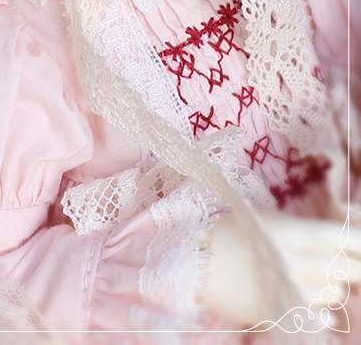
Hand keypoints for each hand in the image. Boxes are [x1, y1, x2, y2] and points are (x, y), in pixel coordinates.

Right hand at [197, 210, 360, 326]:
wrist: (191, 262)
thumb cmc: (229, 233)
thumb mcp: (265, 221)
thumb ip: (301, 232)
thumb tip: (335, 243)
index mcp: (286, 232)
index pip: (336, 237)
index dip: (357, 241)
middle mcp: (290, 261)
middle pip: (339, 266)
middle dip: (350, 264)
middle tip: (351, 262)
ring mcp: (284, 289)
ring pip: (330, 291)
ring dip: (333, 284)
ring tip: (322, 277)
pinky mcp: (277, 312)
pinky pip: (314, 314)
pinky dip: (322, 309)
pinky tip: (321, 306)